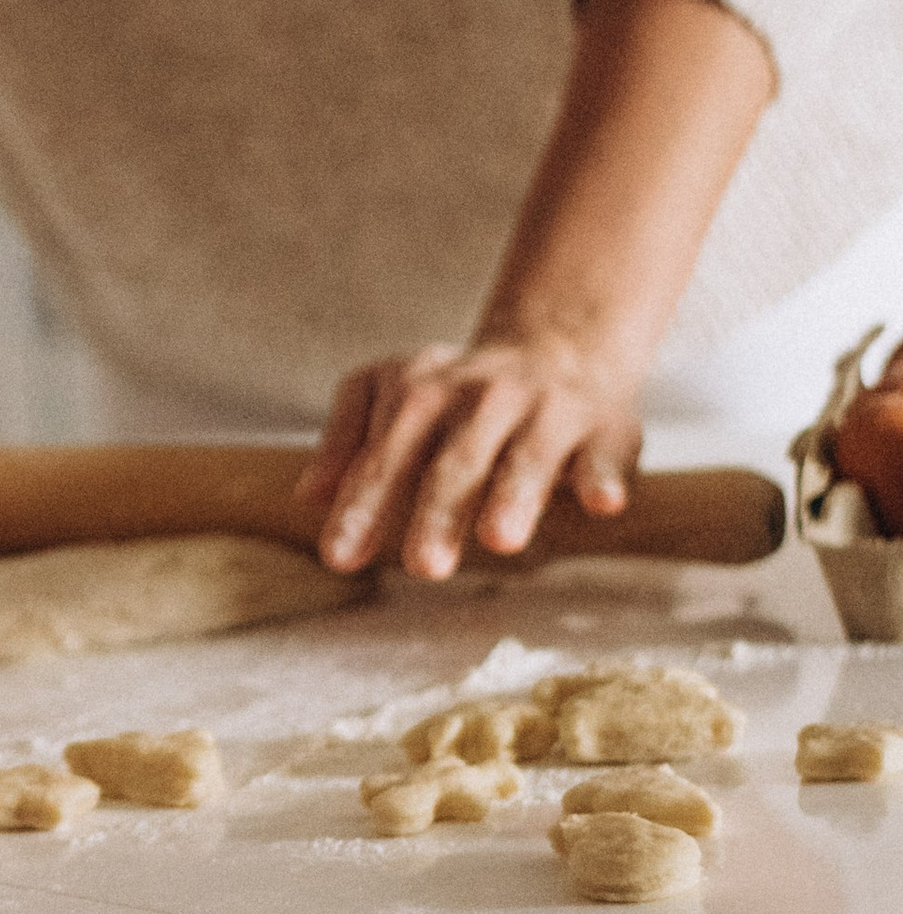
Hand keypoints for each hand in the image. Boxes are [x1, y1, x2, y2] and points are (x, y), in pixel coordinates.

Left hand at [296, 333, 640, 578]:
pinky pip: (604, 456)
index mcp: (419, 394)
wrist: (561, 346)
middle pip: (455, 461)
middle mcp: (482, 398)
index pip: (385, 458)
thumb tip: (307, 496)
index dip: (362, 507)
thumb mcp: (390, 399)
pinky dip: (603, 478)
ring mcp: (546, 411)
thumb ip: (348, 444)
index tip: (339, 557)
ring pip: (527, 457)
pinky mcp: (606, 429)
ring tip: (499, 541)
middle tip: (422, 567)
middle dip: (437, 512)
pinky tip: (601, 504)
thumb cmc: (460, 395)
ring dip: (513, 496)